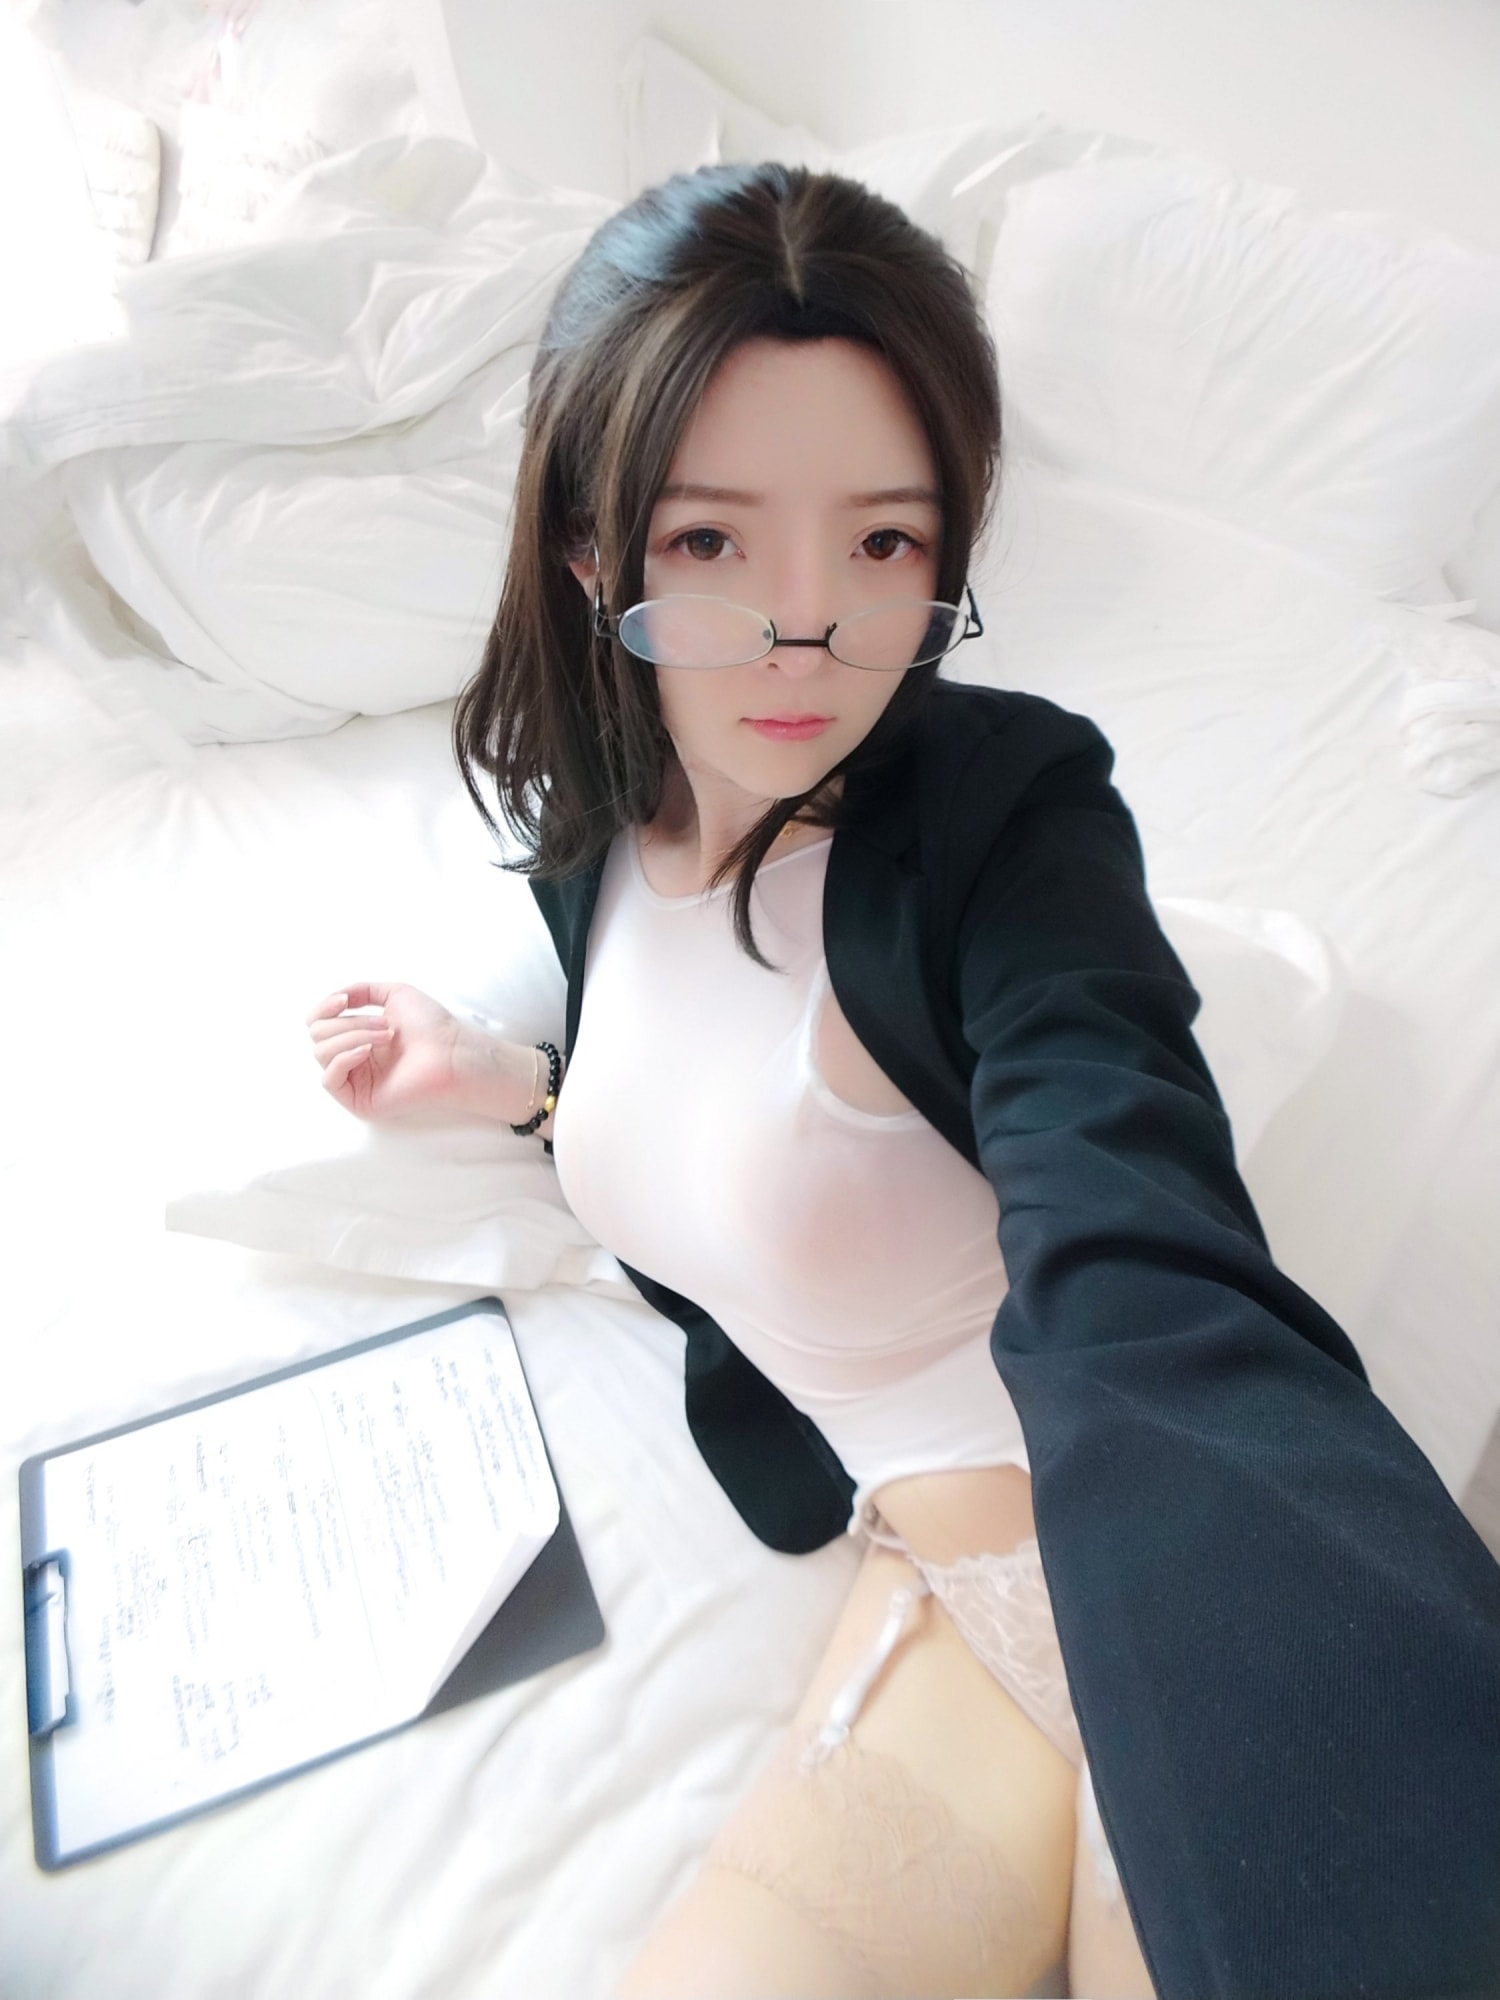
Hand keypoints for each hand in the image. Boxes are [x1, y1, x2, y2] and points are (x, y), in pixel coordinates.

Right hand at [307, 981, 469, 1121]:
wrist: (451, 1052)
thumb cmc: (430, 1026)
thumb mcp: (393, 994)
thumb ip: (360, 990)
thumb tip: (335, 997)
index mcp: (357, 1036)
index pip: (317, 1023)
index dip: (323, 1008)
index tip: (344, 1000)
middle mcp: (352, 1058)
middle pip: (318, 1035)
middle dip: (349, 1023)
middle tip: (384, 1025)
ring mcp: (354, 1081)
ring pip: (321, 1053)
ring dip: (352, 1036)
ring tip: (386, 1036)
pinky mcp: (358, 1100)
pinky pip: (329, 1079)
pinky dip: (344, 1058)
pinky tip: (367, 1052)